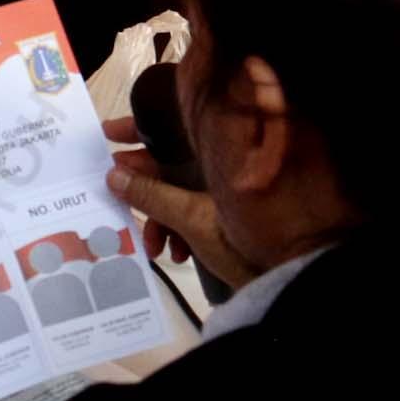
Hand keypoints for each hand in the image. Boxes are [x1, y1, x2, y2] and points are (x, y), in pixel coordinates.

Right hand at [101, 117, 258, 290]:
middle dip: (140, 188)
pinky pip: (191, 210)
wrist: (293, 273)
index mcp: (214, 154)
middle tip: (116, 201)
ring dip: (158, 217)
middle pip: (166, 163)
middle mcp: (217, 166)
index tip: (106, 135)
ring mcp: (221, 189)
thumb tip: (113, 174)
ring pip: (175, 191)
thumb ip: (151, 196)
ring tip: (154, 246)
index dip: (137, 127)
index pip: (168, 127)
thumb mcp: (193, 219)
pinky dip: (179, 228)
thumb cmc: (251, 239)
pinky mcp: (226, 213)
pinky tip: (177, 253)